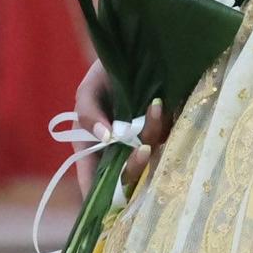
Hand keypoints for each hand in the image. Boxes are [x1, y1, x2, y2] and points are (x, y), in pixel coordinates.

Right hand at [72, 60, 170, 191]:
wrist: (133, 52)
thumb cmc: (103, 75)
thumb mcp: (88, 92)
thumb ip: (87, 114)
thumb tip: (106, 137)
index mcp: (92, 150)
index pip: (93, 184)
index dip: (101, 199)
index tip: (114, 201)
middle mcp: (118, 151)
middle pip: (125, 177)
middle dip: (134, 167)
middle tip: (143, 149)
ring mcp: (141, 141)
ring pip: (148, 156)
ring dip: (152, 134)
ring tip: (155, 108)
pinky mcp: (162, 129)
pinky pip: (165, 137)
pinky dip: (164, 124)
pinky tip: (161, 105)